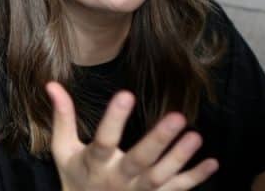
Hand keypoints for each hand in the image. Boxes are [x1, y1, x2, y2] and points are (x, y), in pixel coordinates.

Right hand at [46, 82, 218, 190]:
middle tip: (178, 117)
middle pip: (138, 162)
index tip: (125, 94)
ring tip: (196, 136)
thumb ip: (63, 118)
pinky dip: (195, 178)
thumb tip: (52, 84)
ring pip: (160, 178)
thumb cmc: (76, 178)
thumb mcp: (64, 150)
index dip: (113, 119)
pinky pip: (176, 190)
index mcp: (94, 164)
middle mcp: (116, 179)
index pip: (102, 141)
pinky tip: (213, 162)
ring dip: (179, 159)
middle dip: (158, 141)